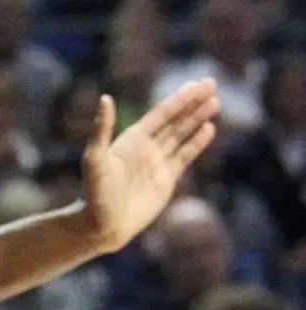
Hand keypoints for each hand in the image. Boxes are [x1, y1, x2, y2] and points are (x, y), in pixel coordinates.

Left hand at [77, 82, 217, 254]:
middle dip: (193, 102)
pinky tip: (209, 128)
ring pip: (182, 135)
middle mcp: (146, 147)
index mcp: (132, 138)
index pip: (161, 113)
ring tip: (215, 102)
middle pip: (175, 119)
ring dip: (197, 118)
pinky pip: (184, 156)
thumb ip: (102, 130)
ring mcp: (157, 162)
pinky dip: (197, 142)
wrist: (102, 226)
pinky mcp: (166, 179)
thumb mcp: (95, 160)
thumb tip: (106, 98)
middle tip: (212, 83)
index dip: (180, 99)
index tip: (198, 84)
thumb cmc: (95, 194)